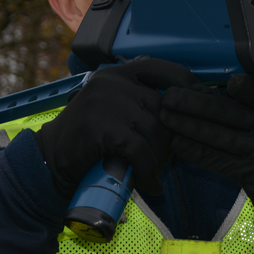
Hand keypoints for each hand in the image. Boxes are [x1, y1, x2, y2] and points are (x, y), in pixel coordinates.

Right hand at [35, 58, 198, 197]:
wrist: (49, 161)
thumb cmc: (90, 141)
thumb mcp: (116, 110)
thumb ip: (144, 103)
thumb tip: (191, 107)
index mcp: (119, 74)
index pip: (165, 70)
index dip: (189, 86)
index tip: (204, 103)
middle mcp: (112, 82)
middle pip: (164, 109)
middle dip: (169, 138)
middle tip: (163, 159)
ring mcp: (105, 101)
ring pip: (155, 131)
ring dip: (157, 158)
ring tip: (151, 173)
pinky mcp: (101, 126)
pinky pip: (140, 150)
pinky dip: (147, 170)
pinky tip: (149, 183)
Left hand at [160, 74, 253, 214]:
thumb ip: (248, 99)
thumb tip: (205, 80)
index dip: (245, 88)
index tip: (227, 83)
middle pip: (229, 114)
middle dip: (195, 103)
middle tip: (169, 96)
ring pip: (218, 136)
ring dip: (187, 125)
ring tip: (165, 116)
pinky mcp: (245, 172)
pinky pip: (215, 159)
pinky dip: (193, 150)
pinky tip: (176, 141)